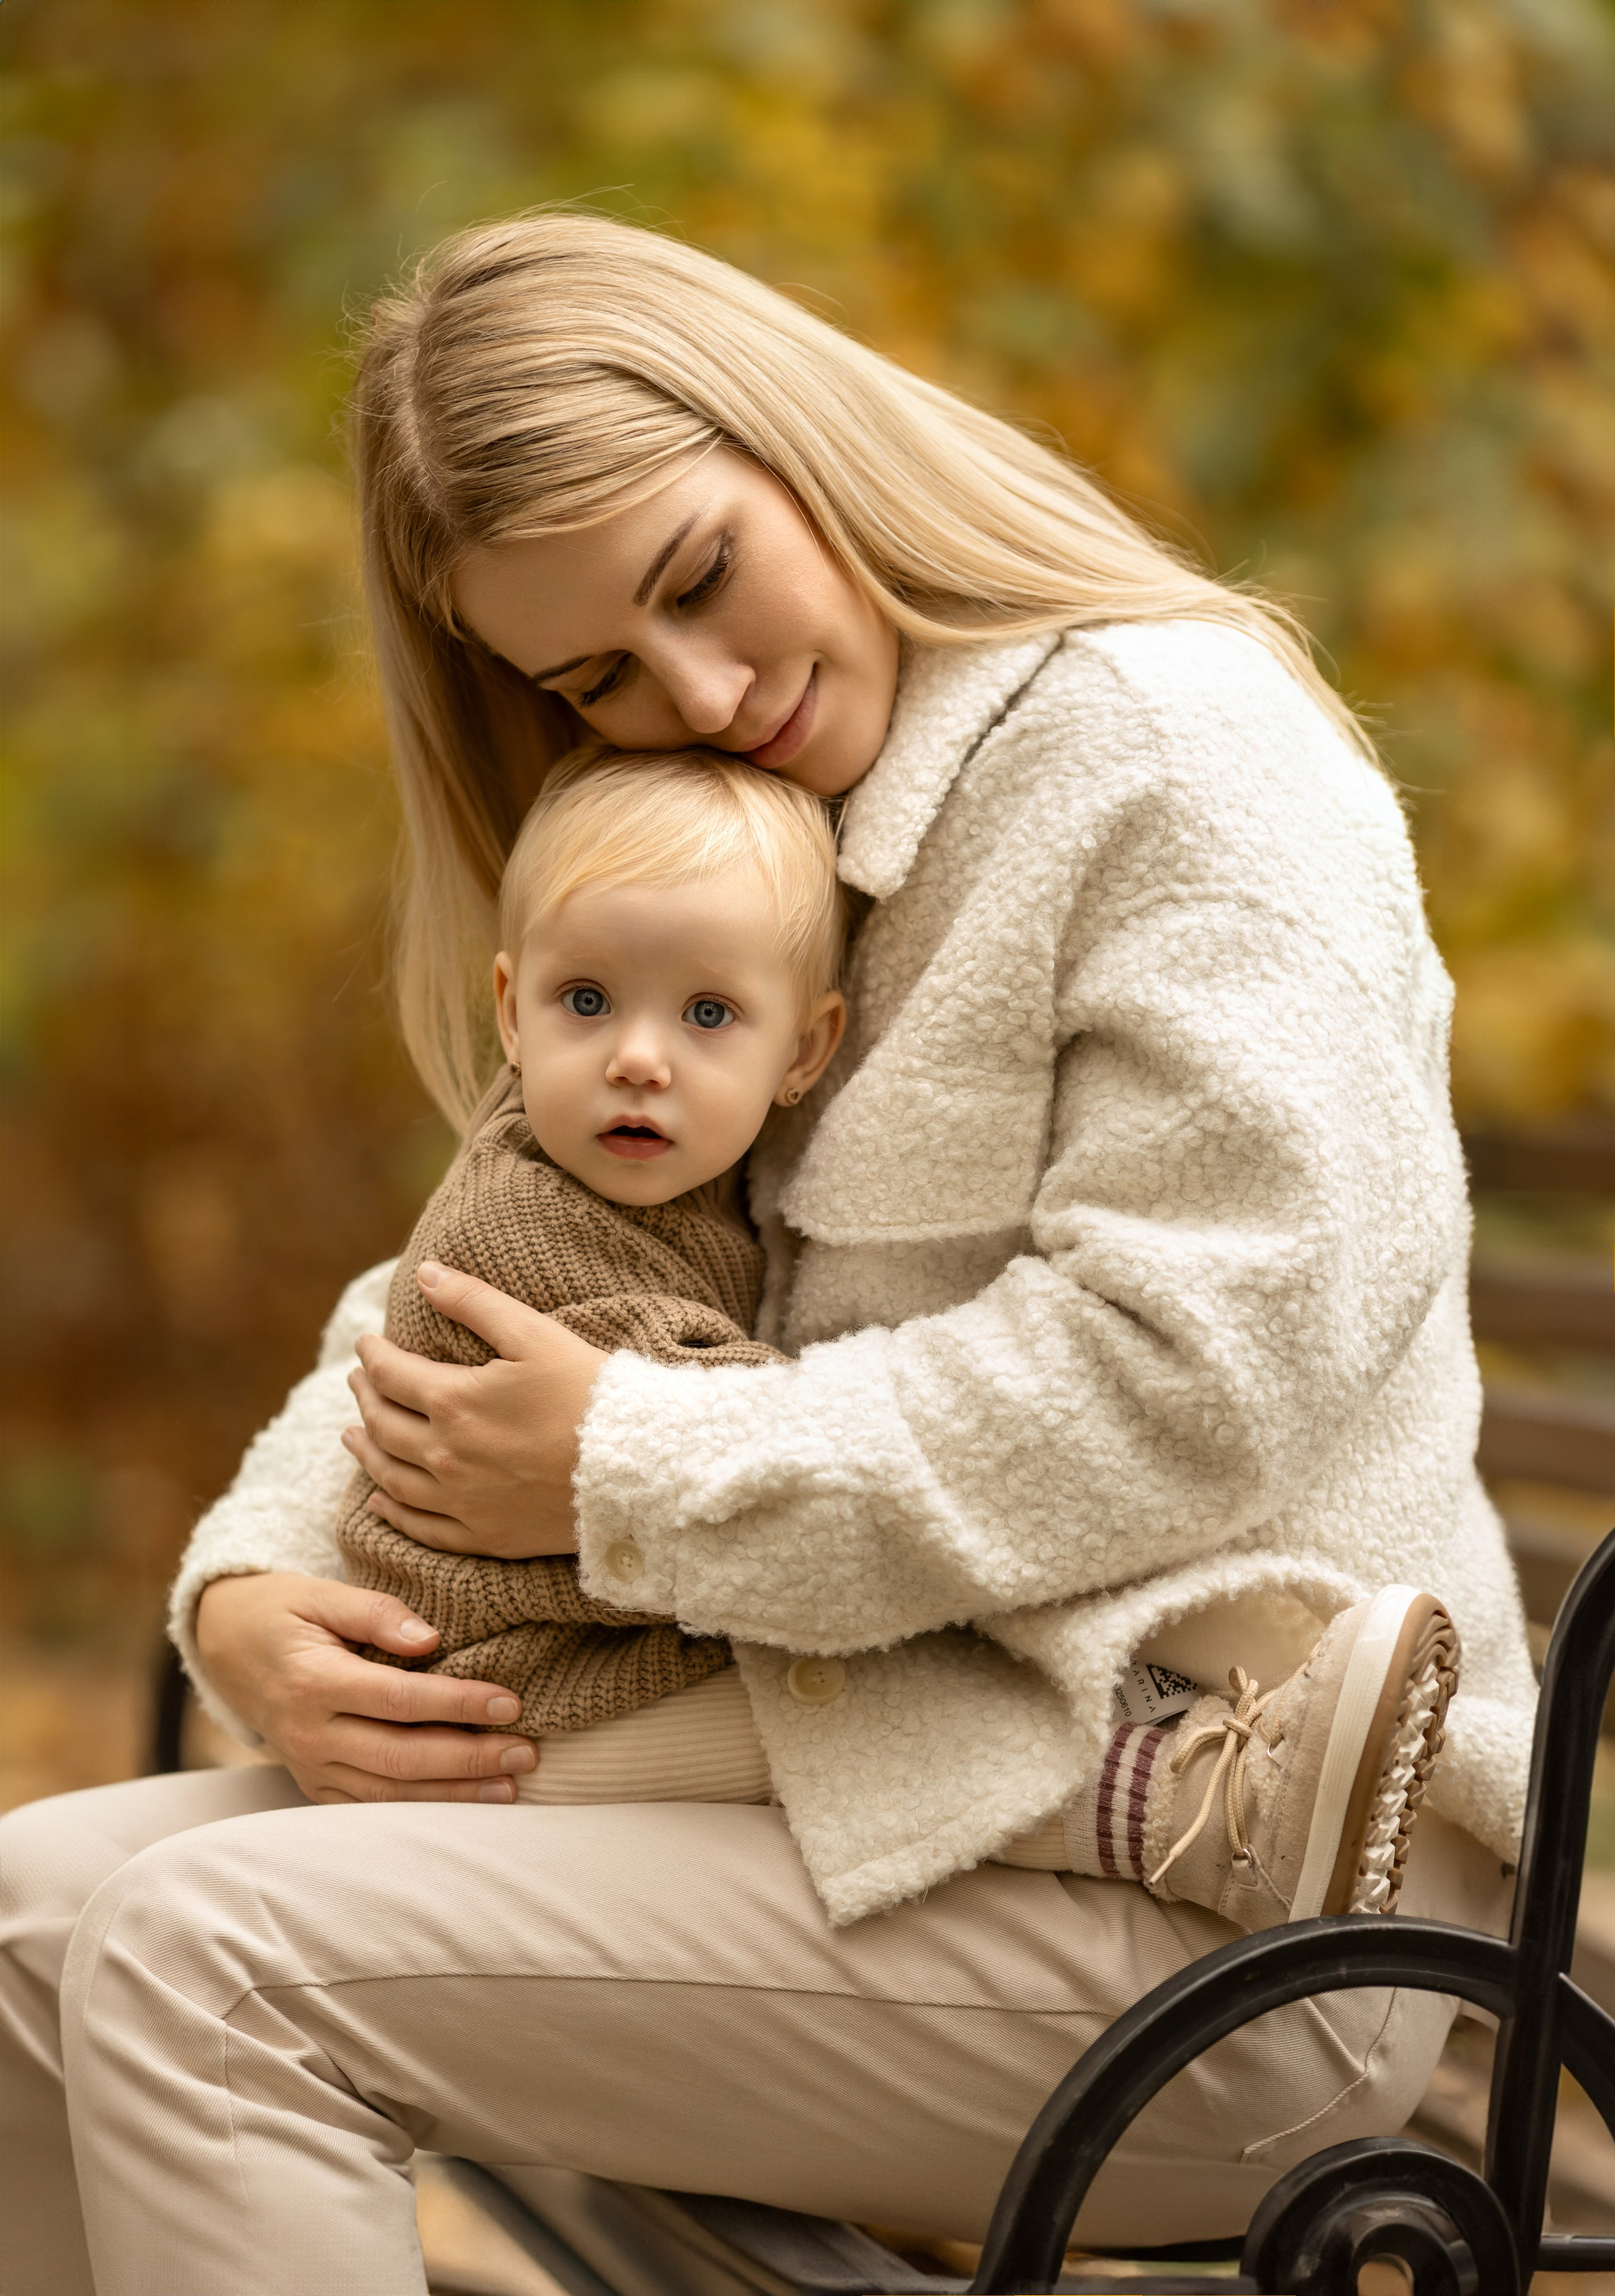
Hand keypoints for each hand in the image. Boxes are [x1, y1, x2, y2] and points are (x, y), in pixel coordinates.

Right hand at [194, 1571, 539, 1802]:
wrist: (224, 1647)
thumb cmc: (281, 1611)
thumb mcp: (319, 1593)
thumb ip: (375, 1611)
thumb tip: (430, 1638)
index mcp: (312, 1682)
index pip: (398, 1700)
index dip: (457, 1703)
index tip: (510, 1702)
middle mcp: (309, 1735)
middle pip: (400, 1757)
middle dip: (468, 1759)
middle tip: (526, 1753)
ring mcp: (309, 1767)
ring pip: (388, 1794)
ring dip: (453, 1795)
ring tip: (510, 1788)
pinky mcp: (314, 1785)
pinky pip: (369, 1809)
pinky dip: (418, 1811)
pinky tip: (463, 1805)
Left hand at [342, 1260, 605, 1558]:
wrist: (636, 1469)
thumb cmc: (590, 1393)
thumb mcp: (534, 1333)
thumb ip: (474, 1301)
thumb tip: (425, 1274)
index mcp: (453, 1402)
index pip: (391, 1374)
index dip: (372, 1355)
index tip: (367, 1343)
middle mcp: (444, 1456)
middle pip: (383, 1424)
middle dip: (365, 1397)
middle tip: (358, 1380)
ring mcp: (461, 1502)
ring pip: (391, 1476)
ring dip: (365, 1450)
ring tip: (352, 1433)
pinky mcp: (484, 1536)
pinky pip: (420, 1527)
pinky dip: (391, 1511)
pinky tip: (378, 1501)